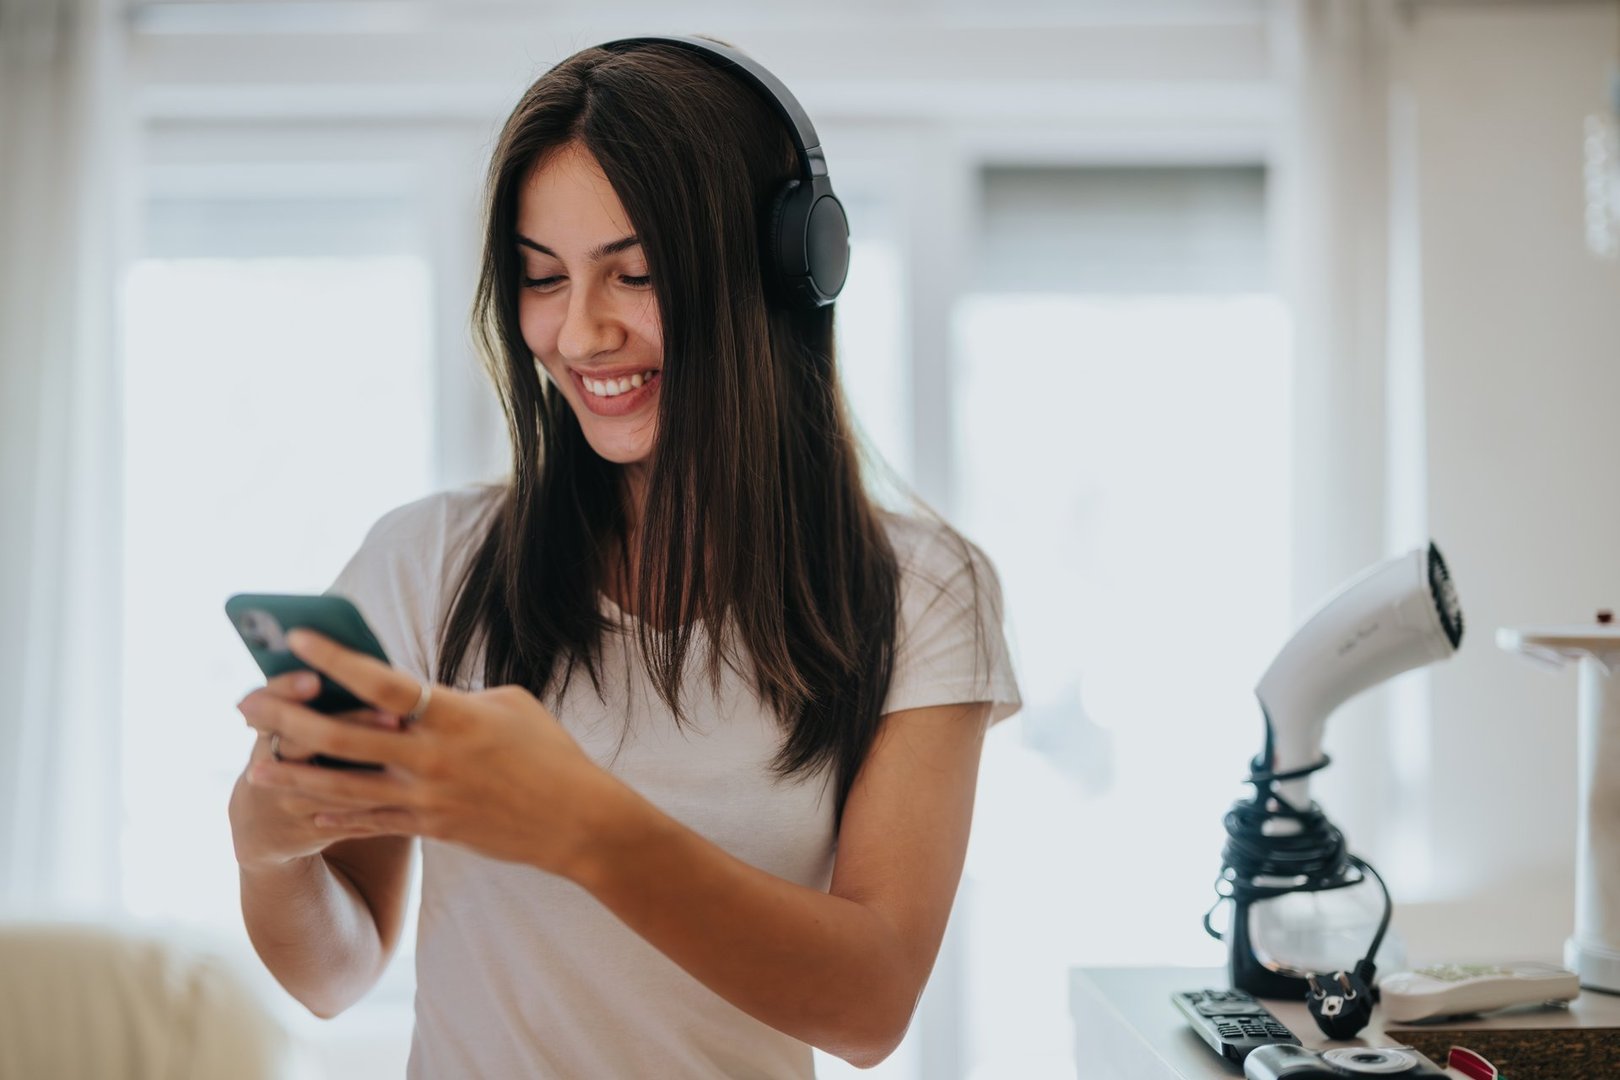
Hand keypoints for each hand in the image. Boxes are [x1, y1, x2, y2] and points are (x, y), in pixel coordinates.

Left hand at [238, 629, 617, 876]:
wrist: (578, 822)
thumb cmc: (549, 753)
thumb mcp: (508, 704)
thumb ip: (453, 700)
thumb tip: (408, 698)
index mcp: (454, 715)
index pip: (383, 682)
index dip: (337, 659)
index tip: (297, 638)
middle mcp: (432, 757)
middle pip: (344, 736)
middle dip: (288, 720)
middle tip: (245, 706)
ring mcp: (428, 797)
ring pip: (344, 787)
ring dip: (294, 776)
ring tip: (254, 766)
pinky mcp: (431, 828)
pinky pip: (371, 822)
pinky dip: (336, 816)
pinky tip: (304, 810)